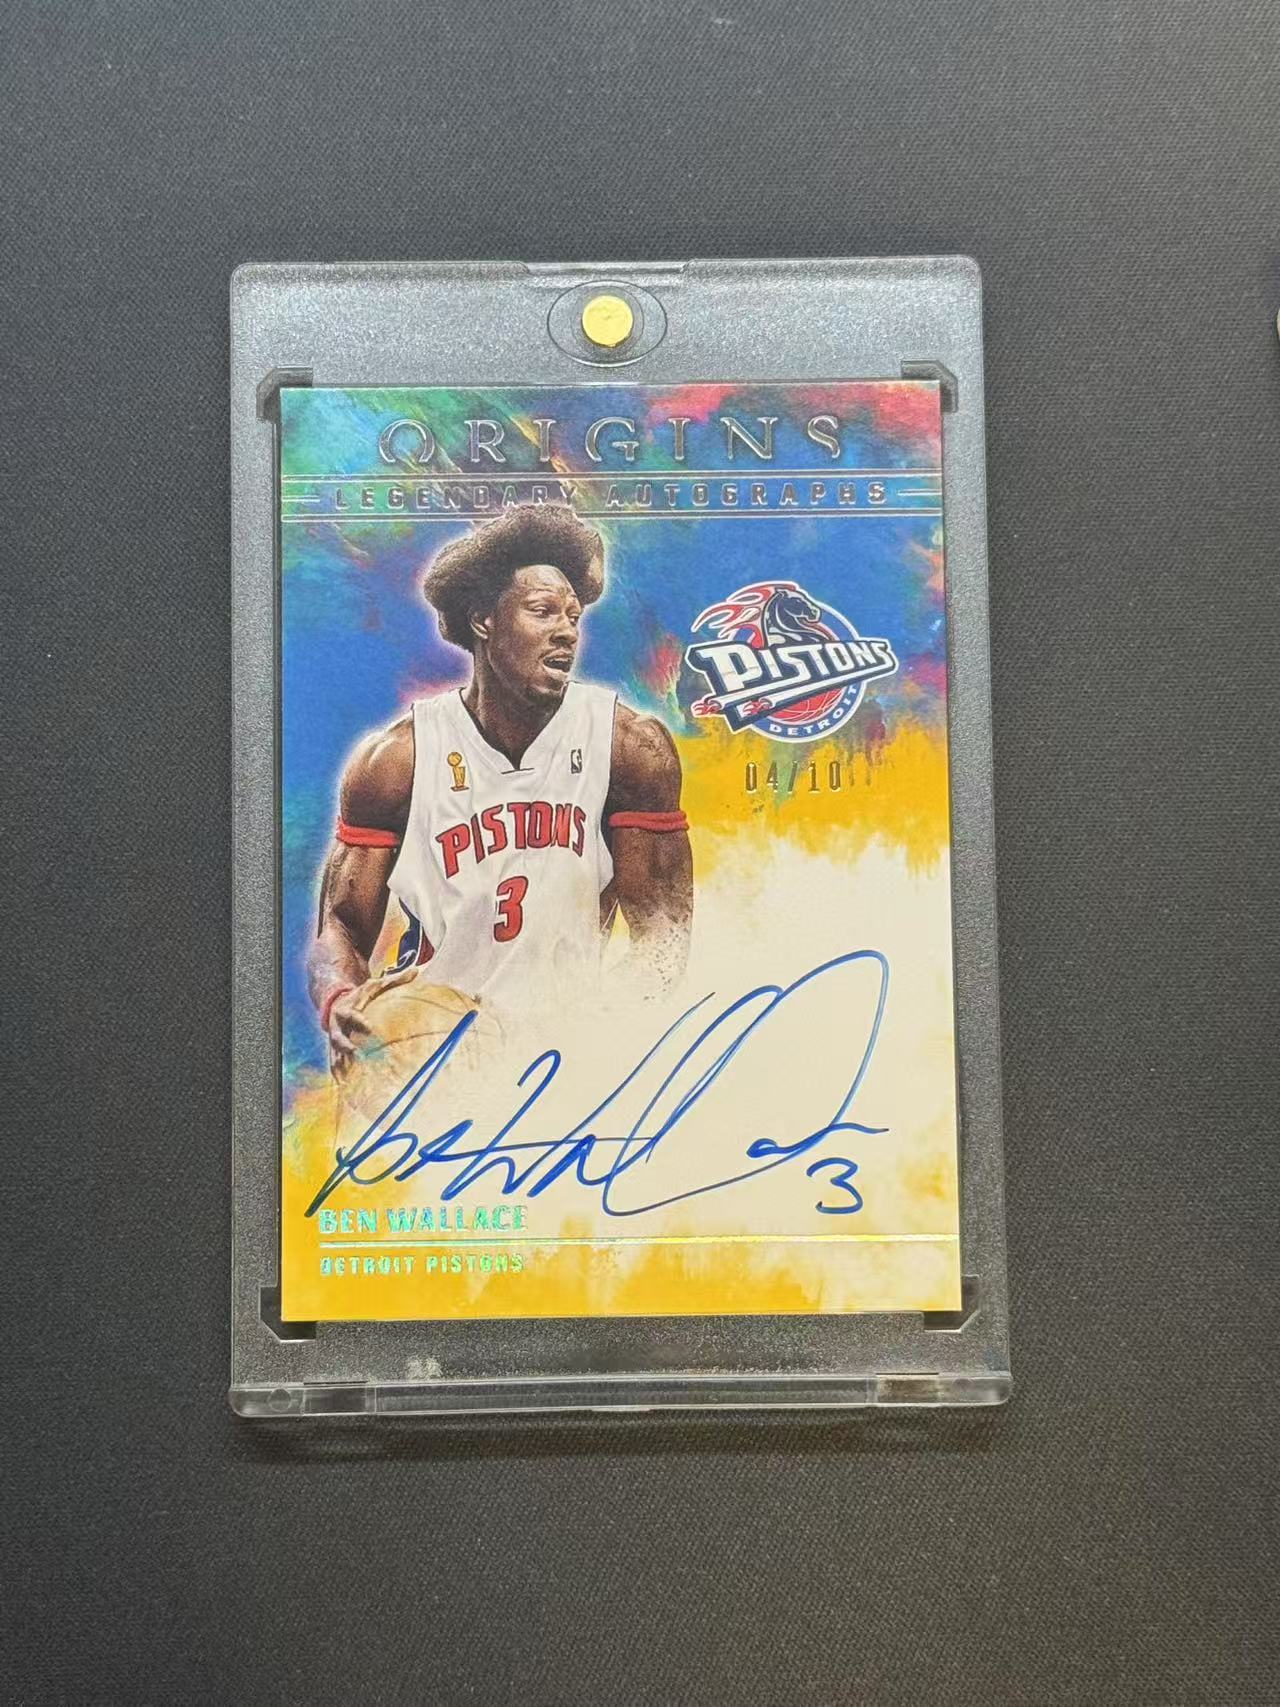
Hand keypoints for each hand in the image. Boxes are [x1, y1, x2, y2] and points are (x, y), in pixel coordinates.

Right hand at [325, 966, 418, 1080]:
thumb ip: (395, 980)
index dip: (359, 1021)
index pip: (351, 1015)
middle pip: (339, 1037)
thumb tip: (417, 970)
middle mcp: (337, 1026)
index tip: (369, 1028)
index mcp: (346, 1009)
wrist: (337, 1001)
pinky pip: (336, 1064)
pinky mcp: (336, 1050)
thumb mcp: (376, 985)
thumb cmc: (363, 995)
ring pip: (335, 1054)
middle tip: (357, 1054)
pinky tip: (344, 1087)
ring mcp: (335, 1039)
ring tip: (346, 1078)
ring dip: (341, 1065)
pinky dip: (339, 1075)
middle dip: (346, 1046)